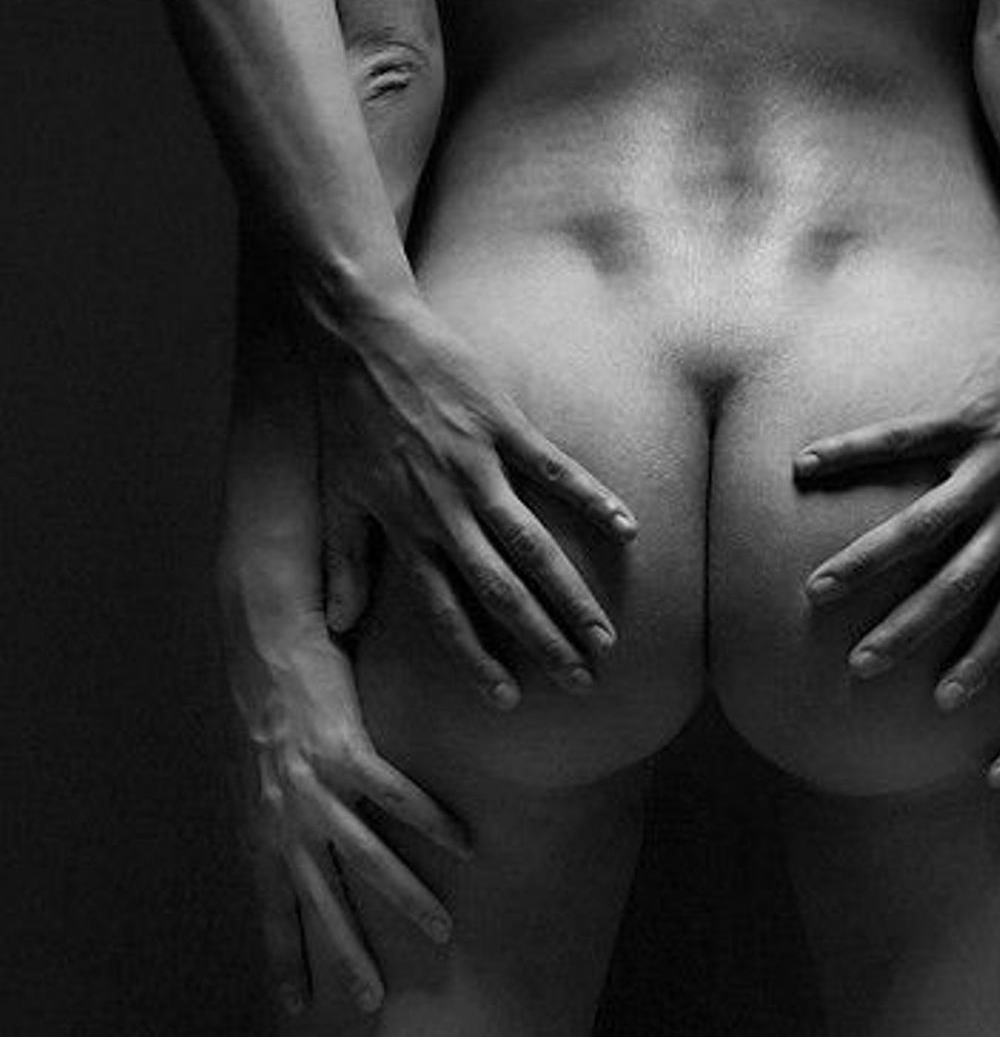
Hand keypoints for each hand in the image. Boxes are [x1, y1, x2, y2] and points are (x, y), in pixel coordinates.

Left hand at [221, 550, 471, 1016]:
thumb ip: (284, 808)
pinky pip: (395, 796)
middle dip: (343, 953)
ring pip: (362, 858)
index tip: (297, 1005)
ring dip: (404, 897)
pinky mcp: (344, 748)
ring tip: (441, 929)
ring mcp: (312, 784)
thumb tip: (308, 843)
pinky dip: (431, 820)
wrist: (264, 638)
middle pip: (317, 899)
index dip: (284, 954)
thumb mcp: (262, 767)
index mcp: (261, 822)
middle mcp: (283, 814)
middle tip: (372, 1000)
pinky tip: (465, 845)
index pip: (273, 904)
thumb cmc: (269, 696)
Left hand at [313, 289, 637, 708]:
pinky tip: (627, 530)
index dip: (475, 658)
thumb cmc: (346, 419)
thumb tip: (338, 625)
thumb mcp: (335, 498)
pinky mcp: (502, 424)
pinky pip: (555, 470)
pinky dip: (591, 499)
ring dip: (570, 594)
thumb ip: (344, 564)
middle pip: (500, 590)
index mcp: (406, 531)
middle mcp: (445, 509)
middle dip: (541, 641)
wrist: (359, 336)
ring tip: (604, 634)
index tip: (507, 699)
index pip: (445, 611)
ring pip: (531, 545)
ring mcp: (477, 467)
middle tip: (581, 681)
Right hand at [794, 300, 999, 709]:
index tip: (943, 701)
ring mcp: (988, 463)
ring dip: (868, 561)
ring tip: (819, 590)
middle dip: (908, 628)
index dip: (980, 657)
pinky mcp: (965, 415)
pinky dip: (853, 451)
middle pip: (955, 582)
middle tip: (861, 665)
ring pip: (921, 524)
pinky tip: (805, 466)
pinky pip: (900, 439)